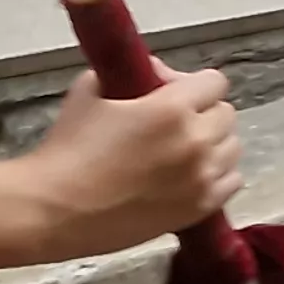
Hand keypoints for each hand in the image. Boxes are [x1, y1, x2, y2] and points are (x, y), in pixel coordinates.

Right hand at [14, 69, 241, 262]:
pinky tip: (192, 177)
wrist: (50, 210)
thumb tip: (154, 73)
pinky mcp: (198, 209)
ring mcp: (201, 177)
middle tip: (172, 124)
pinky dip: (217, 176)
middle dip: (202, 113)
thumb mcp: (90, 92)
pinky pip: (231, 182)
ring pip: (232, 147)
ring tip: (181, 152)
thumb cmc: (65, 150)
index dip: (193, 85)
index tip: (171, 92)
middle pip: (225, 114)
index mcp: (172, 108)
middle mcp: (196, 140)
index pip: (214, 82)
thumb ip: (127, 74)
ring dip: (212, 144)